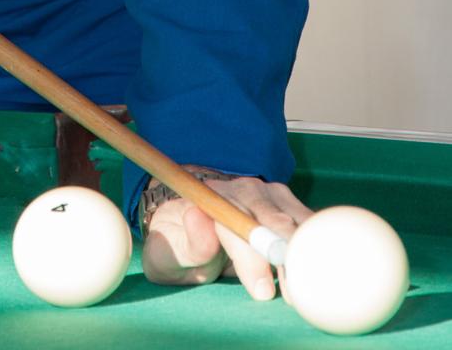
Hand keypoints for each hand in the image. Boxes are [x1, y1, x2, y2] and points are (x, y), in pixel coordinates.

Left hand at [141, 172, 312, 301]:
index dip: (250, 256)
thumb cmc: (180, 245)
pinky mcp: (288, 204)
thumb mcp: (170, 253)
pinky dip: (313, 246)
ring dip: (302, 255)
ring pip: (294, 221)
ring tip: (302, 291)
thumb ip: (187, 240)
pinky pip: (307, 222)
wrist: (190, 229)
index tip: (262, 289)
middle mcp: (242, 190)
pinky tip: (315, 270)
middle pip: (270, 221)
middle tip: (291, 296)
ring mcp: (269, 194)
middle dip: (284, 258)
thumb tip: (197, 216)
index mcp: (210, 197)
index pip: (233, 220)